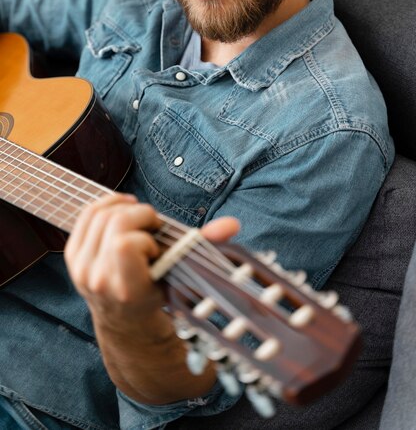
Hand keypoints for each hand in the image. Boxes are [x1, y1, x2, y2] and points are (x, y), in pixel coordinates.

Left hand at [65, 193, 238, 326]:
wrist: (125, 320)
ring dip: (124, 208)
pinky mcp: (73, 256)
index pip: (124, 244)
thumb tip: (232, 225)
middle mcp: (99, 280)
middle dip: (139, 215)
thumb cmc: (158, 293)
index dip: (144, 235)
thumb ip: (206, 247)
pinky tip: (123, 210)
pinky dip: (106, 205)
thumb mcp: (183, 275)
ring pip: (100, 214)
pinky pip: (87, 215)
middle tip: (151, 226)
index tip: (155, 246)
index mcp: (127, 289)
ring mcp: (82, 268)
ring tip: (139, 220)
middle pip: (115, 222)